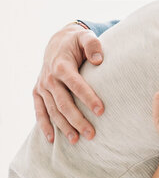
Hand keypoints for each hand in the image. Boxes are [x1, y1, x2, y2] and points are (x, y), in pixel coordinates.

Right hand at [33, 23, 105, 142]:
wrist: (57, 42)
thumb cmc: (76, 42)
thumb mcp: (85, 37)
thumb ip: (93, 45)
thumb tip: (99, 60)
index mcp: (61, 66)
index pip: (76, 84)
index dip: (88, 98)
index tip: (101, 111)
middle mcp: (49, 78)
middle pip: (63, 103)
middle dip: (77, 120)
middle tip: (92, 134)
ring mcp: (42, 86)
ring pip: (52, 110)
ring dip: (64, 127)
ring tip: (77, 140)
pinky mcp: (37, 92)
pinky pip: (39, 111)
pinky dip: (44, 125)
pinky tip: (51, 140)